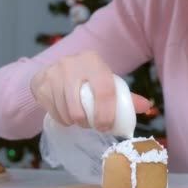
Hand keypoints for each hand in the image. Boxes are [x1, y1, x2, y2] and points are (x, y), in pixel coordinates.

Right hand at [30, 50, 149, 130]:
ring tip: (81, 120)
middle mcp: (71, 64)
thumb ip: (125, 95)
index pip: (104, 90)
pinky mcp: (40, 84)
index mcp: (93, 60)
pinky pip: (53, 113)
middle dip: (88, 123)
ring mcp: (52, 74)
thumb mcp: (105, 80)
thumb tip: (146, 107)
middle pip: (80, 106)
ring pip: (66, 112)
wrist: (53, 70)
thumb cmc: (88, 78)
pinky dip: (62, 120)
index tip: (106, 127)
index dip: (107, 113)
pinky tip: (67, 115)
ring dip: (75, 123)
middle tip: (93, 126)